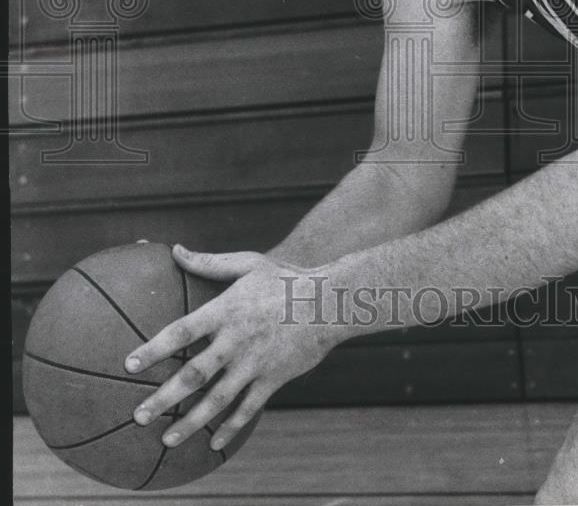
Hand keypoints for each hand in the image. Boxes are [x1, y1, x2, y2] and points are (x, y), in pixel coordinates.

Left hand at [124, 245, 337, 450]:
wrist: (331, 301)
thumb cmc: (286, 279)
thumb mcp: (248, 264)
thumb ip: (208, 263)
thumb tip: (175, 251)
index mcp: (227, 310)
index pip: (182, 331)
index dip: (154, 349)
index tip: (129, 364)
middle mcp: (237, 339)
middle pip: (194, 374)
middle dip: (163, 397)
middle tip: (137, 416)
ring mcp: (256, 362)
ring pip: (217, 399)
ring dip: (190, 421)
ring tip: (165, 439)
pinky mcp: (274, 378)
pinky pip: (248, 407)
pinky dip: (230, 427)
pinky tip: (213, 443)